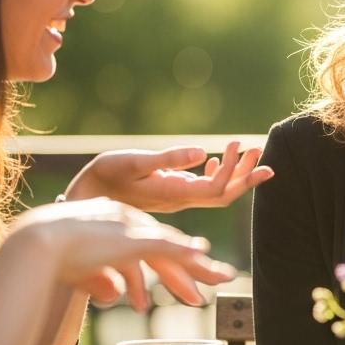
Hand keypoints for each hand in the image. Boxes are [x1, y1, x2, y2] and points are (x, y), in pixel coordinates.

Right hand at [8, 199, 235, 311]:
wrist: (34, 245)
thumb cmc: (48, 261)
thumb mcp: (80, 275)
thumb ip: (98, 284)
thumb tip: (112, 297)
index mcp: (116, 229)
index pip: (153, 245)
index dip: (175, 261)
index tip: (193, 276)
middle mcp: (126, 225)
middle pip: (169, 245)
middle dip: (195, 266)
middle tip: (221, 277)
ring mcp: (128, 230)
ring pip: (172, 248)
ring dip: (198, 265)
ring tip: (222, 277)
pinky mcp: (126, 239)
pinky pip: (161, 245)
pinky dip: (182, 251)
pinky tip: (201, 254)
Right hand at [63, 141, 272, 212]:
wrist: (85, 196)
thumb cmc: (106, 175)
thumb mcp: (136, 162)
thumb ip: (168, 159)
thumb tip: (203, 153)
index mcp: (174, 194)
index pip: (217, 190)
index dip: (235, 170)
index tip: (238, 143)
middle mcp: (179, 201)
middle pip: (224, 195)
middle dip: (245, 175)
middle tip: (260, 150)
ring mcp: (176, 198)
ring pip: (215, 192)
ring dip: (236, 173)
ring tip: (250, 151)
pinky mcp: (169, 193)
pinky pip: (202, 189)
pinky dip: (216, 174)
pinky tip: (216, 160)